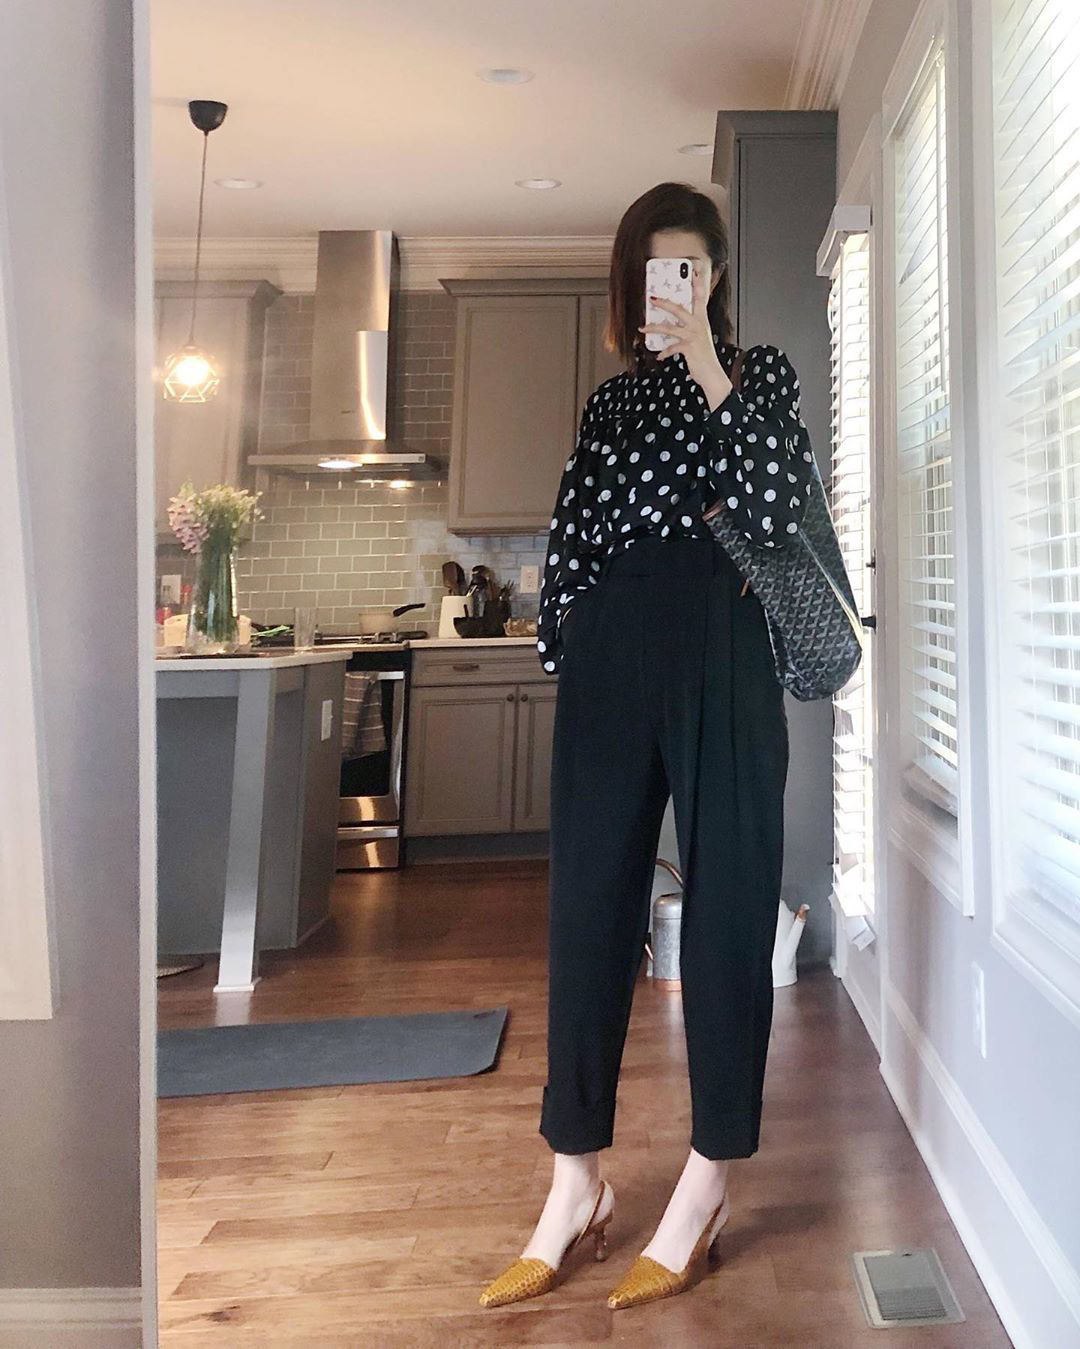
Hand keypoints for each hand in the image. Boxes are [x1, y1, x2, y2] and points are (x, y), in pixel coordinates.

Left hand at [639, 265, 731, 411]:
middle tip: (651, 298)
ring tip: (643, 328)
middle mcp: (698, 324)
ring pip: (669, 327)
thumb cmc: (703, 355)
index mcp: (701, 319)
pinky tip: (659, 355)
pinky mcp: (688, 348)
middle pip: (678, 308)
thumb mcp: (698, 337)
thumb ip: (688, 327)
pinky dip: (663, 352)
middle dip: (664, 302)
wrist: (712, 374)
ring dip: (654, 328)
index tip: (694, 271)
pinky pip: (671, 347)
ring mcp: (693, 336)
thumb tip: (669, 323)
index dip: (697, 283)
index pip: (701, 297)